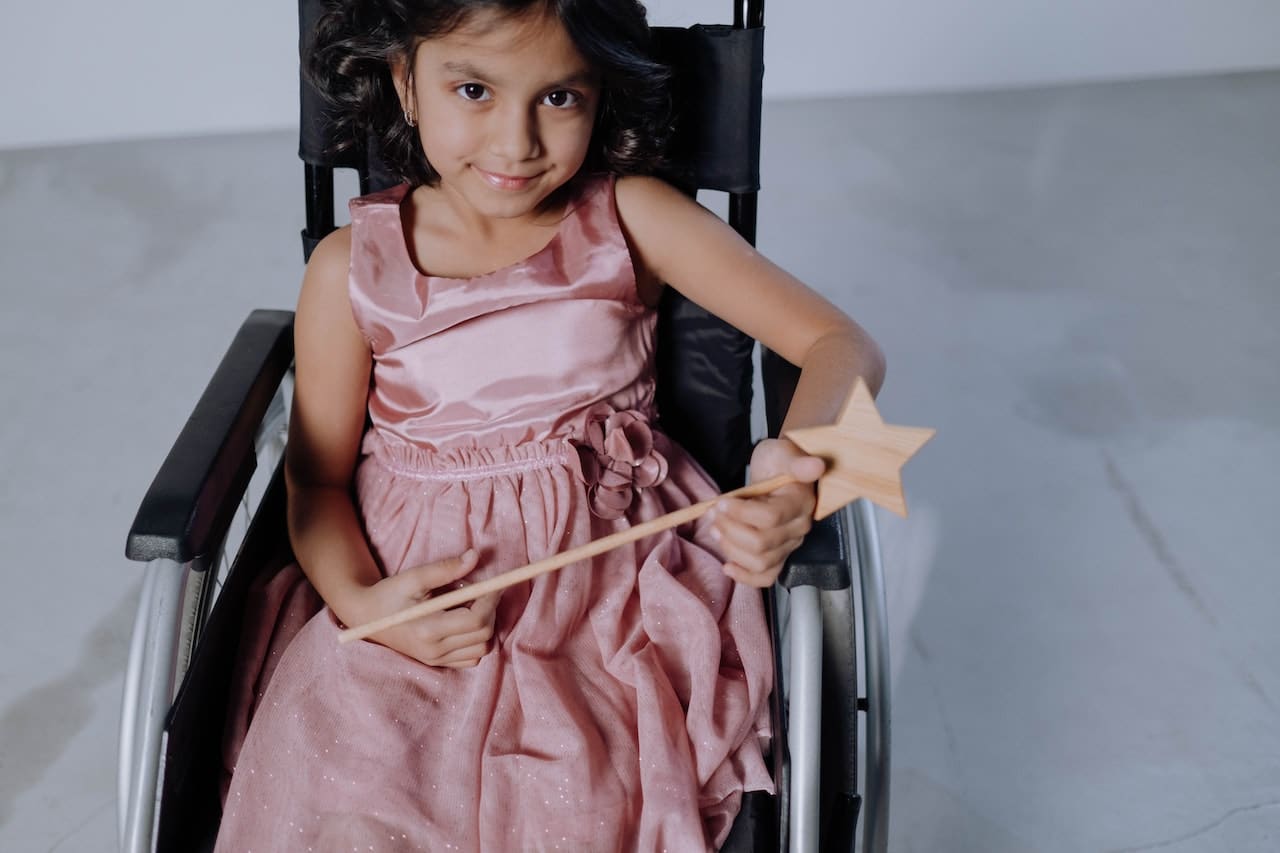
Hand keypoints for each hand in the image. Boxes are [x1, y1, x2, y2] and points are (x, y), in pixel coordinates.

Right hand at [345, 550, 498, 668]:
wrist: (366, 615)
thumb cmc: (389, 594)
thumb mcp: (414, 577)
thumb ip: (445, 568)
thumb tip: (475, 557)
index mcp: (428, 629)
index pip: (476, 620)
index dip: (490, 600)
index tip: (494, 583)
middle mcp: (434, 650)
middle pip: (483, 635)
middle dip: (490, 610)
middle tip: (482, 591)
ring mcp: (436, 659)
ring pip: (482, 649)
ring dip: (486, 625)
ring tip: (471, 605)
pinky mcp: (437, 662)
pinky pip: (472, 658)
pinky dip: (477, 640)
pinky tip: (465, 621)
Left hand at [710, 438, 822, 587]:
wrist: (779, 473)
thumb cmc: (778, 462)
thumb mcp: (783, 452)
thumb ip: (797, 462)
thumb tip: (816, 465)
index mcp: (801, 503)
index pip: (769, 518)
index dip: (740, 513)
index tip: (721, 501)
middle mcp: (798, 528)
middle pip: (761, 543)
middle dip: (730, 529)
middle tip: (714, 514)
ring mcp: (789, 545)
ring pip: (759, 562)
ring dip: (731, 548)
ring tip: (716, 529)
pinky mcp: (778, 555)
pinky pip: (766, 577)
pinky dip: (745, 577)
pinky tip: (728, 566)